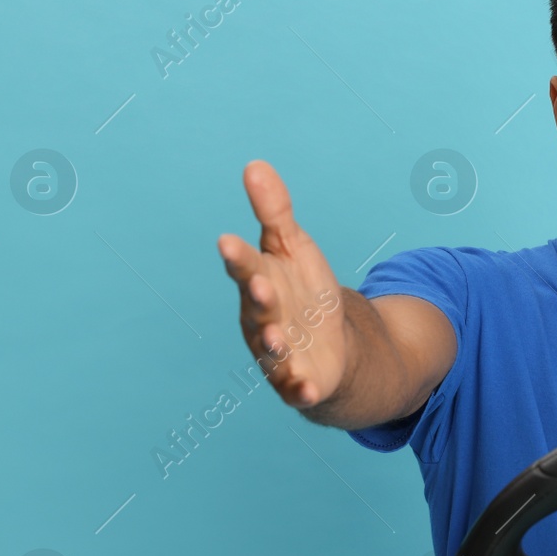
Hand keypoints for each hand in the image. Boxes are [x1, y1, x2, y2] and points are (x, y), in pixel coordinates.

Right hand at [217, 160, 349, 408]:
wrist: (328, 344)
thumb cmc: (303, 292)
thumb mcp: (293, 247)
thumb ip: (275, 211)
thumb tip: (255, 165)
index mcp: (258, 282)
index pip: (245, 266)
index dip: (238, 256)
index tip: (228, 241)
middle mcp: (261, 318)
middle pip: (257, 307)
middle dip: (258, 297)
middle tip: (260, 285)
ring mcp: (278, 353)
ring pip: (271, 349)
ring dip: (273, 343)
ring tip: (278, 338)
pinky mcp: (298, 381)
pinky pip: (296, 389)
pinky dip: (300, 390)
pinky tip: (308, 389)